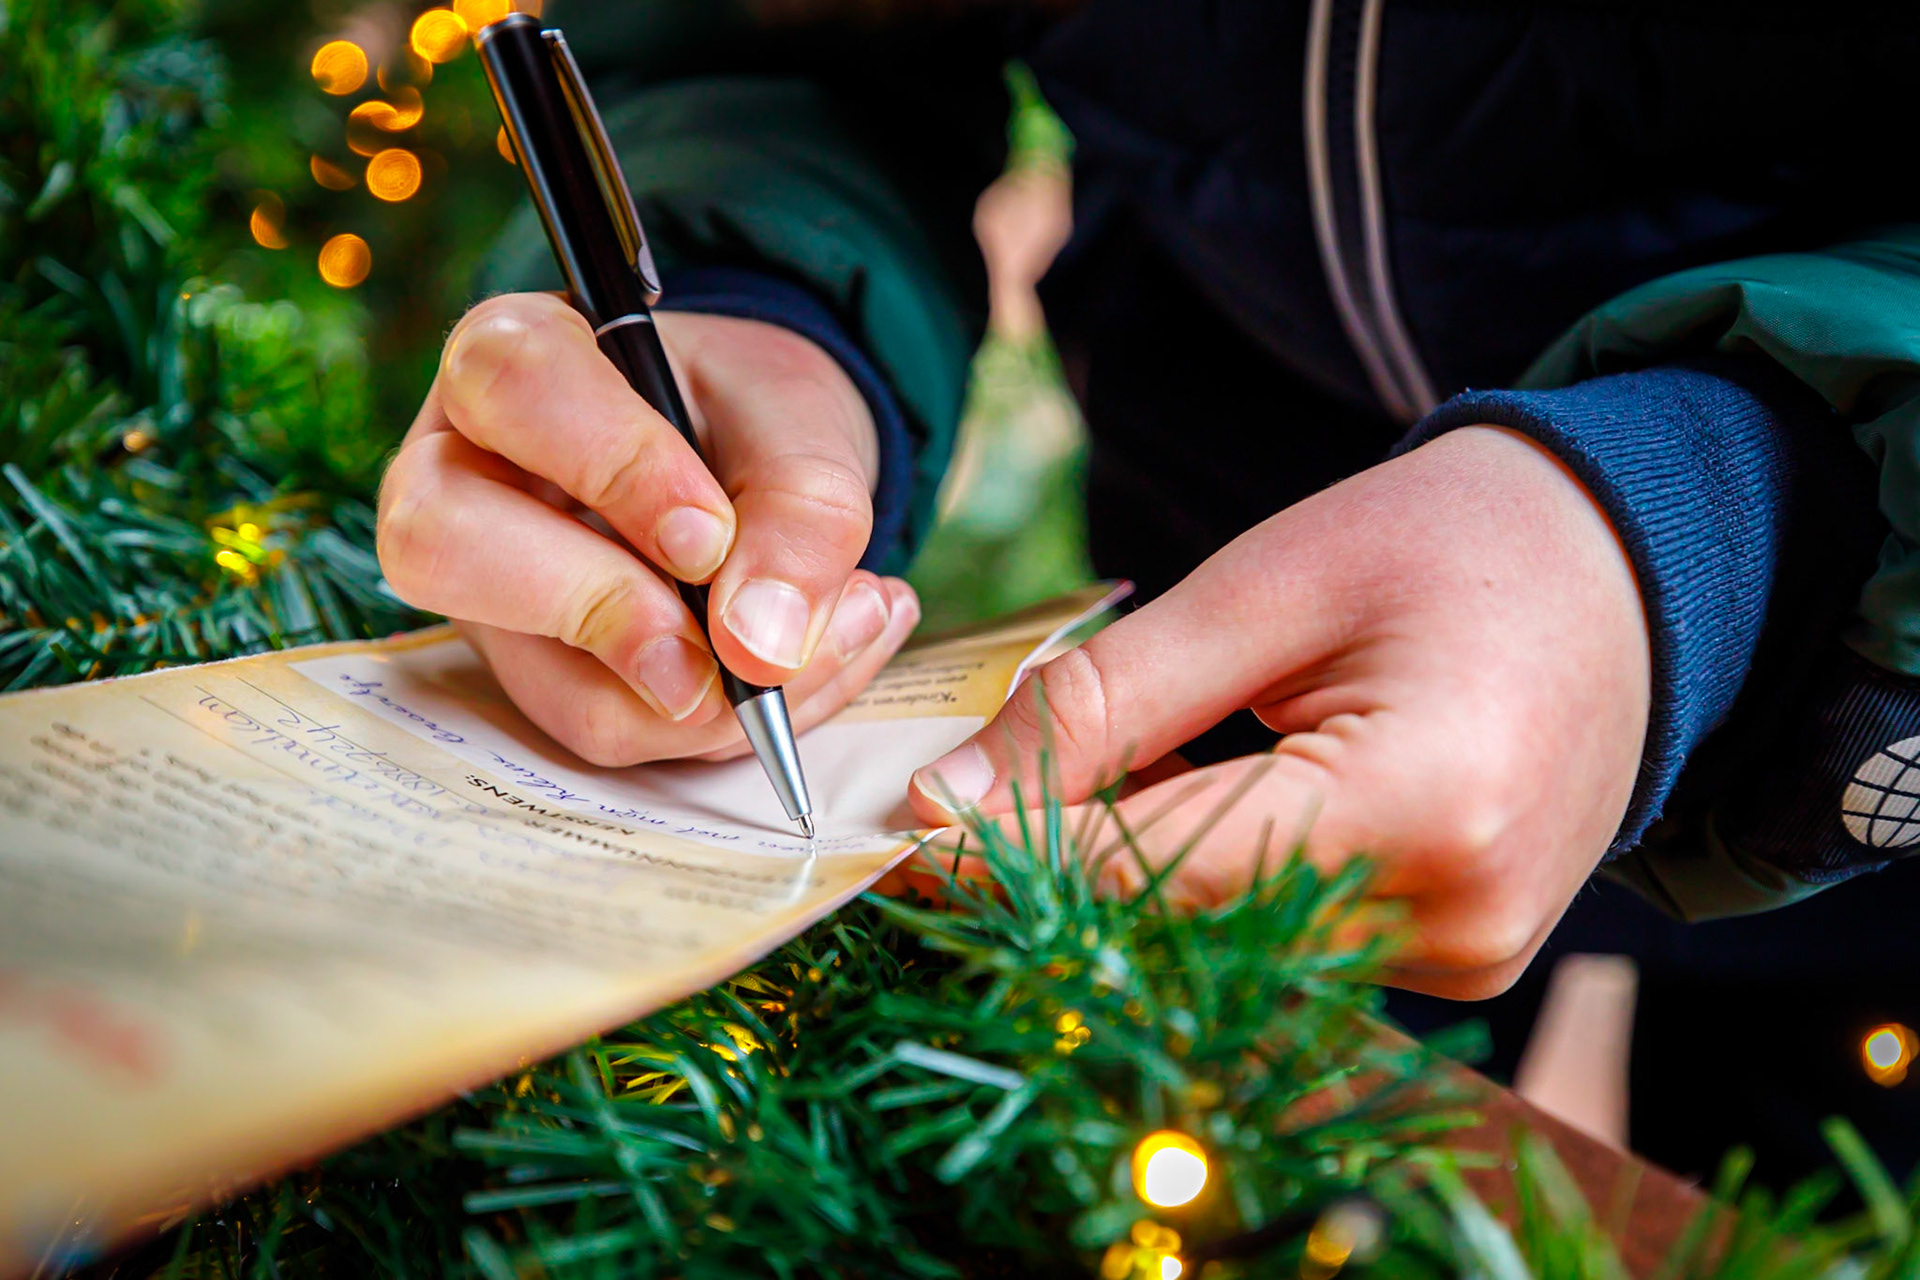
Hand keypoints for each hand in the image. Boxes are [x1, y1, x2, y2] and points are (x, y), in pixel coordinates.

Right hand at [377, 293, 919, 763]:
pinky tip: (814, 660)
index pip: (512, 388)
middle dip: (608, 612)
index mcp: (513, 352)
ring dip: (714, 697)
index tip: (710, 533)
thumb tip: (759, 649)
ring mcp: (489, 588)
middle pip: (441, 546)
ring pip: (546, 682)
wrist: (761, 456)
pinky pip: (615, 728)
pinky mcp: (540, 671)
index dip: (614, 467)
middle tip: (735, 636)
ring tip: (843, 628)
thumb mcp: (803, 426)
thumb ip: (801, 511)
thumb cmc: (751, 412)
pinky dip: (731, 719)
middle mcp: (462, 469)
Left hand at [907, 427, 1650, 999]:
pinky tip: (1208, 787)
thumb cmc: (1457, 541)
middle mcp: (1454, 918)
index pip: (1152, 874)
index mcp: (1422, 805)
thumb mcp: (1266, 586)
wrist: (1634, 569)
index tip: (901, 830)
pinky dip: (1210, 876)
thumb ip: (1105, 701)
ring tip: (1134, 753)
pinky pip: (1281, 938)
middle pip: (1179, 928)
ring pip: (1221, 943)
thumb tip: (953, 800)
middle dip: (1060, 862)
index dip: (1007, 857)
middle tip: (976, 785)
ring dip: (1137, 867)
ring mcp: (1465, 956)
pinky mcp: (1458, 958)